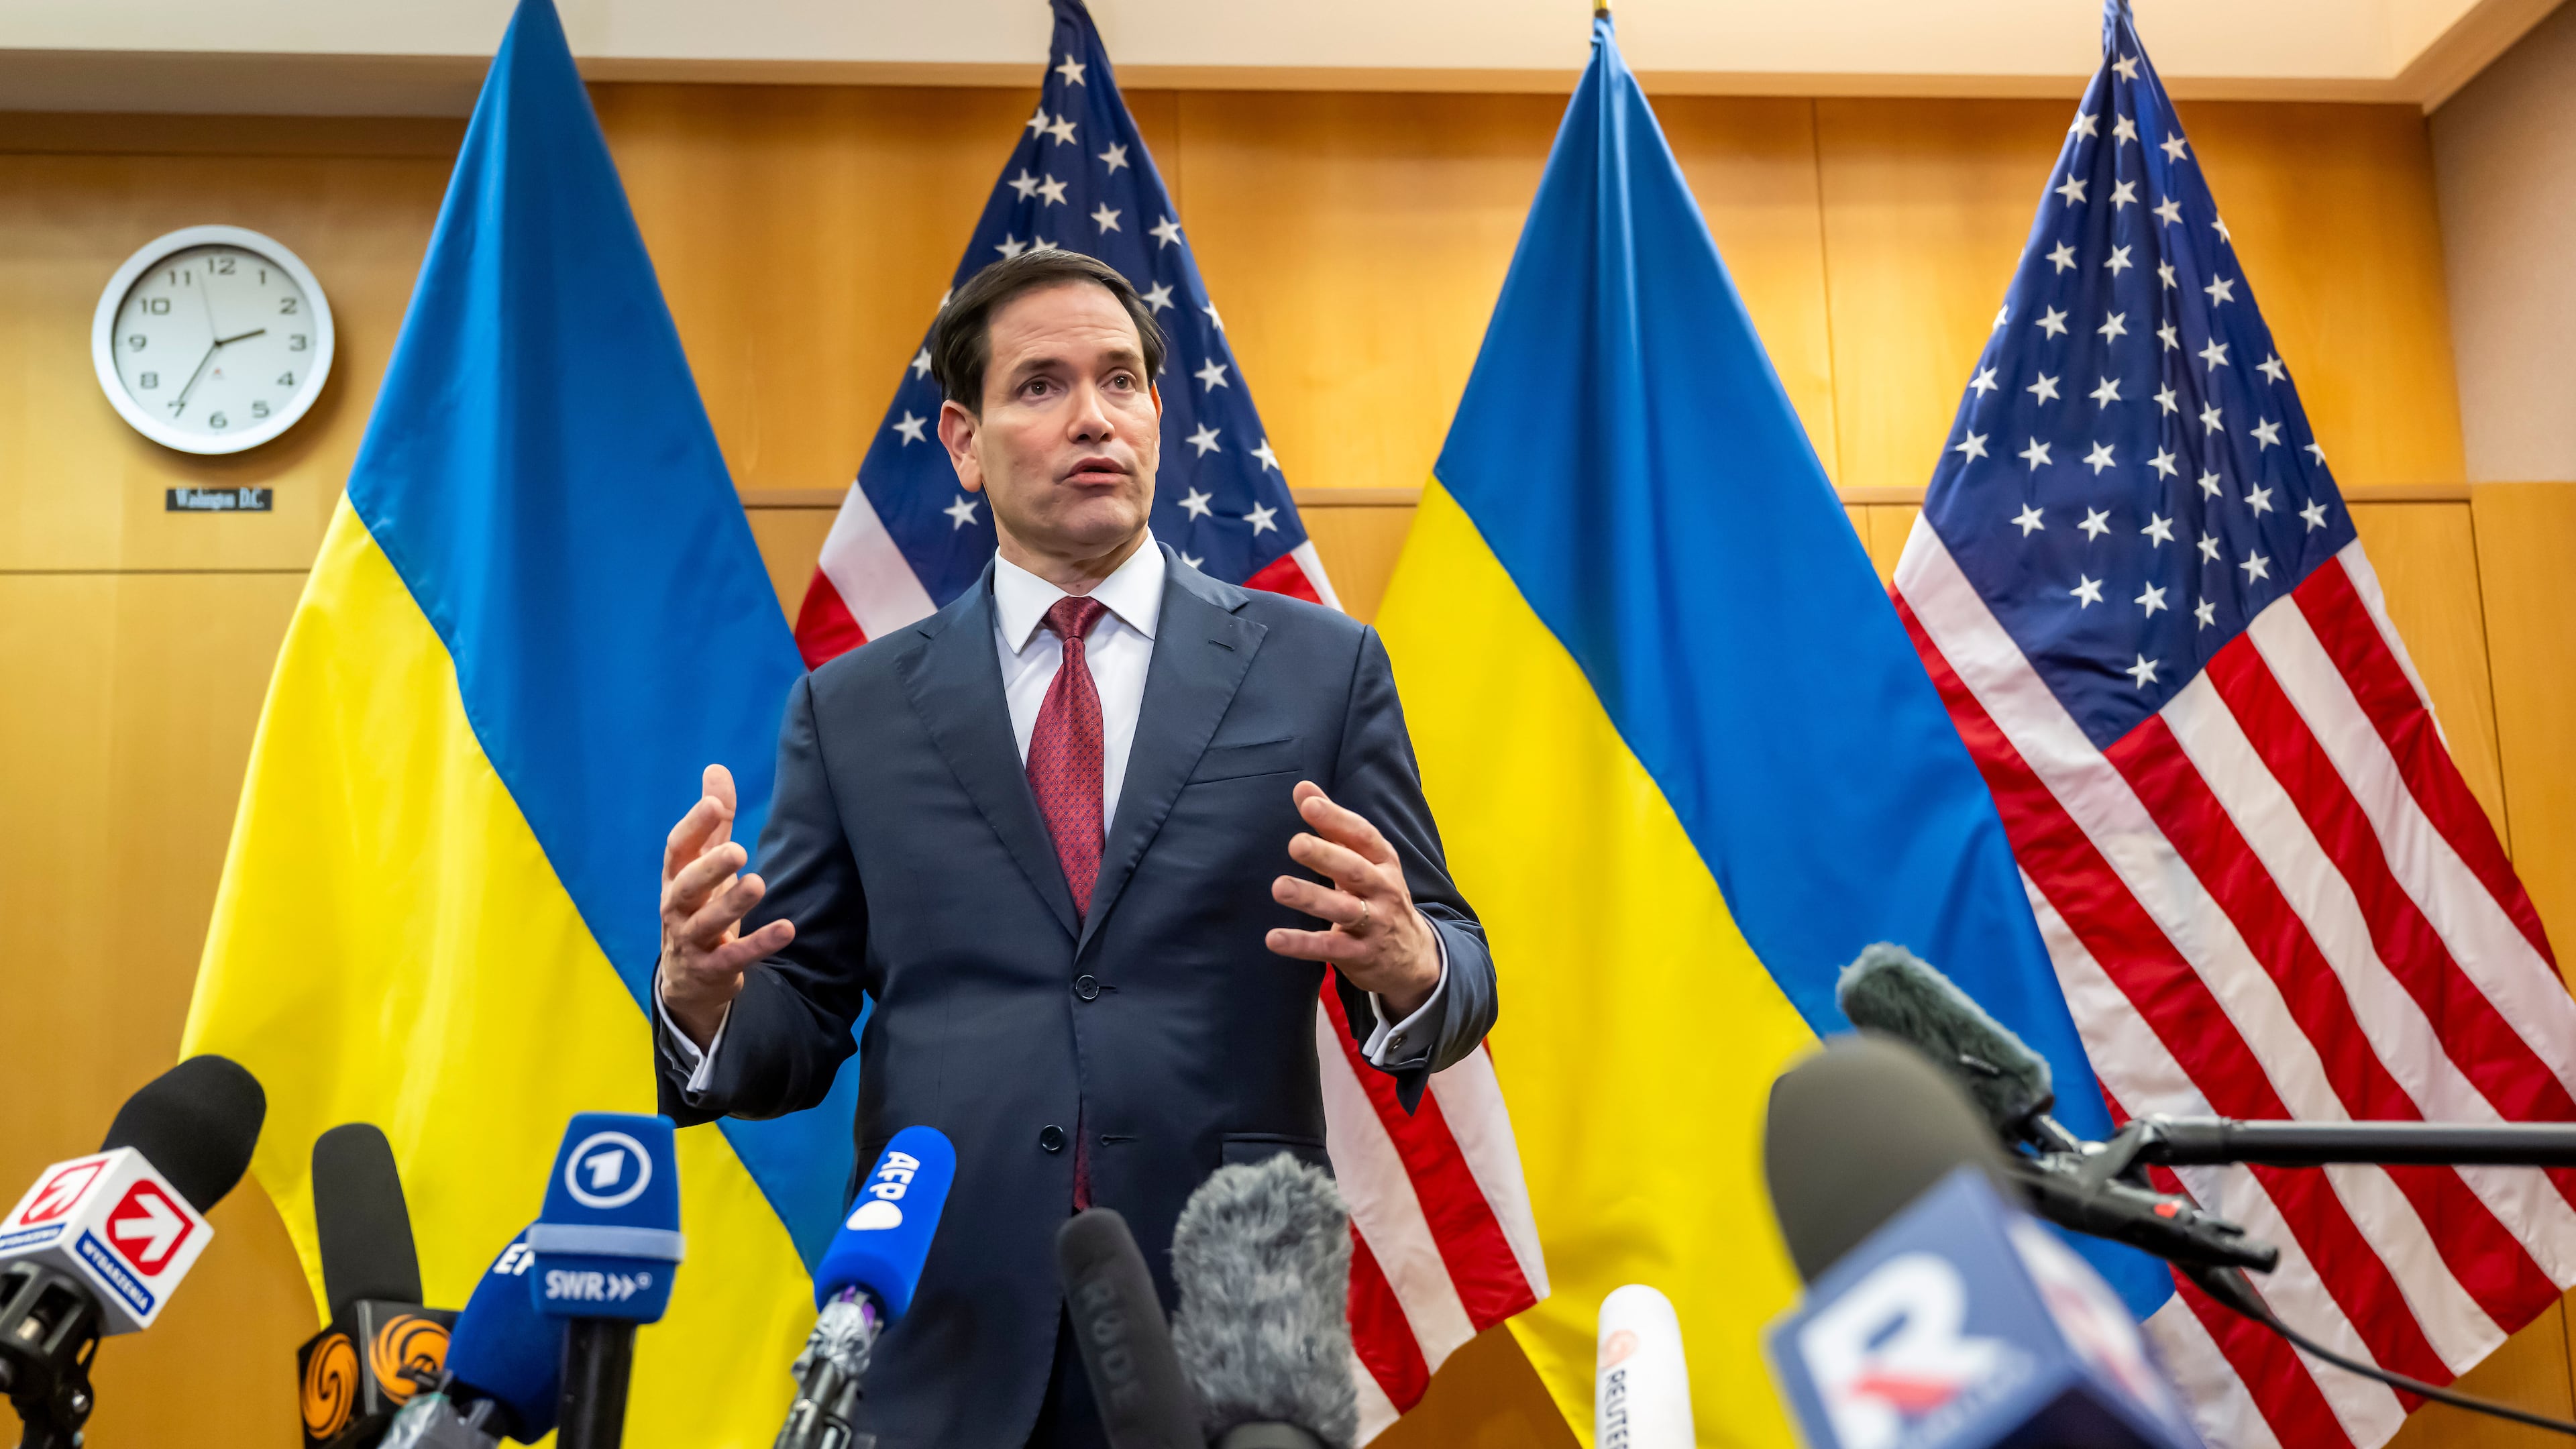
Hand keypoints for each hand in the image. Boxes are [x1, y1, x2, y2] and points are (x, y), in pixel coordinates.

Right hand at [656, 764, 793, 1049]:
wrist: (686, 979)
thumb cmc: (698, 907)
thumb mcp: (702, 865)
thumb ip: (712, 822)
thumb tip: (716, 769)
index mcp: (675, 879)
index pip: (677, 849)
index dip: (693, 826)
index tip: (713, 803)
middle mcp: (676, 909)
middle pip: (686, 886)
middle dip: (709, 867)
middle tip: (737, 850)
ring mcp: (691, 941)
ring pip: (706, 922)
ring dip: (731, 904)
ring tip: (757, 883)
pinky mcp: (712, 968)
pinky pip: (735, 957)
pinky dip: (759, 944)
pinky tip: (787, 929)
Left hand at [1266, 781, 1439, 1017]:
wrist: (1414, 956)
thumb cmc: (1378, 896)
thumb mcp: (1365, 860)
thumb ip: (1333, 825)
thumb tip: (1303, 788)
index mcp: (1383, 862)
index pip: (1362, 836)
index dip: (1337, 819)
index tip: (1309, 804)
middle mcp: (1383, 889)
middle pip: (1355, 870)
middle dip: (1326, 856)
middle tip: (1295, 843)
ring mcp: (1375, 924)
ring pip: (1344, 910)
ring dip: (1312, 898)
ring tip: (1279, 887)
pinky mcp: (1361, 955)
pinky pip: (1330, 948)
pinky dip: (1302, 944)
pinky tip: (1274, 939)